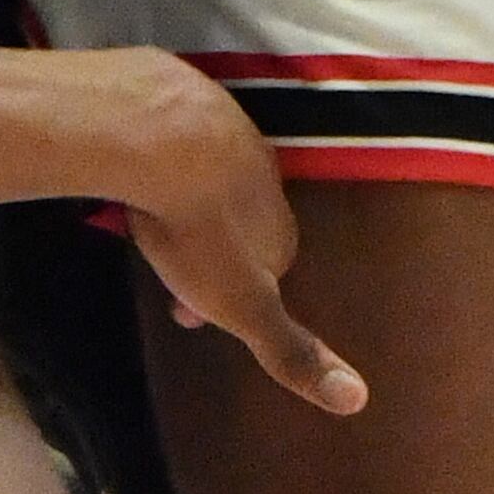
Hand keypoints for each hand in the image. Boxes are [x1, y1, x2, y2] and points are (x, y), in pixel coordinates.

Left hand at [95, 57, 365, 416]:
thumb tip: (360, 401)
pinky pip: (175, 132)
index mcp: (278, 228)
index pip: (271, 269)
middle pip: (240, 218)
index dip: (233, 295)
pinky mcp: (181, 92)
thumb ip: (293, 352)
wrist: (157, 133)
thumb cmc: (200, 230)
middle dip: (209, 244)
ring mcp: (224, 126)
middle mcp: (263, 174)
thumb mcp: (243, 306)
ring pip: (210, 173)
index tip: (190, 316)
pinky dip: (160, 152)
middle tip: (162, 267)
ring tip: (146, 218)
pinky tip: (134, 165)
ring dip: (187, 197)